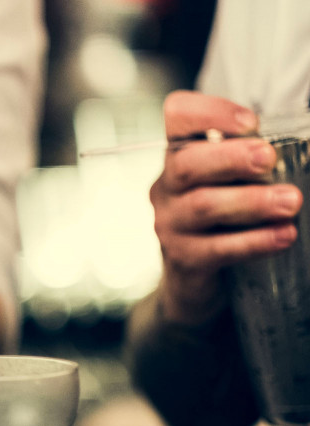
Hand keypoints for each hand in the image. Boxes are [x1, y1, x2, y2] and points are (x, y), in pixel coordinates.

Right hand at [149, 90, 300, 324]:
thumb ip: (254, 158)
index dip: (209, 112)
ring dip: (251, 201)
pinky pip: (216, 248)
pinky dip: (254, 241)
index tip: (250, 123)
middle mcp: (167, 187)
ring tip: (291, 202)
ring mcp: (170, 224)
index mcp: (180, 155)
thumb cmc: (223, 216)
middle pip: (186, 164)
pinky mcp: (183, 259)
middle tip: (269, 158)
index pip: (178, 117)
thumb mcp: (231, 179)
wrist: (195, 275)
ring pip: (203, 207)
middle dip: (230, 158)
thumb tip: (306, 145)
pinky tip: (284, 235)